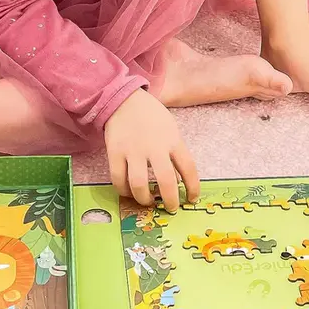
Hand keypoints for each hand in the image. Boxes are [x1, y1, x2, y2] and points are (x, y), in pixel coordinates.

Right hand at [104, 89, 199, 210]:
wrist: (125, 100)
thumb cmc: (151, 116)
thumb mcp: (170, 130)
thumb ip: (174, 152)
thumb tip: (177, 182)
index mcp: (173, 140)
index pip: (189, 168)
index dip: (193, 187)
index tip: (191, 199)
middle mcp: (155, 147)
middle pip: (166, 181)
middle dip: (170, 200)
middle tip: (171, 208)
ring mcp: (133, 150)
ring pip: (139, 184)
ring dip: (144, 199)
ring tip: (148, 202)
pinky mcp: (115, 152)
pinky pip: (118, 179)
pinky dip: (124, 191)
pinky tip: (129, 192)